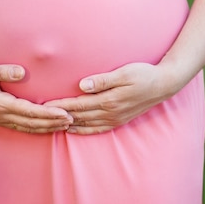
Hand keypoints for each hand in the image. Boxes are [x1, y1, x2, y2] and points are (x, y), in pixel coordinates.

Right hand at [0, 62, 72, 133]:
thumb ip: (2, 70)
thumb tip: (22, 72)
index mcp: (0, 104)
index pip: (30, 112)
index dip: (49, 114)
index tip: (65, 113)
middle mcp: (1, 115)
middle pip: (32, 123)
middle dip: (53, 123)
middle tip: (73, 120)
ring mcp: (0, 119)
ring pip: (28, 128)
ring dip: (46, 128)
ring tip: (64, 126)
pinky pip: (21, 127)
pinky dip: (36, 128)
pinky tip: (46, 127)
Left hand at [44, 63, 177, 134]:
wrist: (164, 84)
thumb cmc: (143, 74)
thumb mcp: (124, 73)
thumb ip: (102, 80)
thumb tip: (82, 85)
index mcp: (109, 101)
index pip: (78, 105)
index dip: (60, 106)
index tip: (43, 106)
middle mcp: (110, 113)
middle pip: (78, 116)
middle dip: (59, 117)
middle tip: (40, 117)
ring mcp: (115, 119)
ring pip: (86, 125)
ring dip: (68, 125)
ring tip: (50, 125)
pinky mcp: (119, 120)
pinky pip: (97, 129)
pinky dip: (83, 130)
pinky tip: (72, 130)